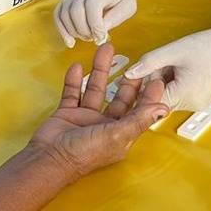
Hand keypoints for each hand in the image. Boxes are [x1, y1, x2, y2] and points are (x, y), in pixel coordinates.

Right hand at [28, 43, 168, 178]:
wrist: (48, 159)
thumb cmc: (82, 154)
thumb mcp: (116, 136)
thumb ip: (138, 120)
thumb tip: (162, 109)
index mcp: (120, 134)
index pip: (139, 111)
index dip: (148, 96)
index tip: (156, 78)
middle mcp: (105, 126)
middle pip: (120, 99)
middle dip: (127, 80)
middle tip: (134, 63)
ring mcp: (86, 119)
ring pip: (96, 90)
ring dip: (100, 70)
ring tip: (105, 51)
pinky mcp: (67, 114)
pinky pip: (72, 93)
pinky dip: (75, 80)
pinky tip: (78, 67)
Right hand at [53, 0, 136, 47]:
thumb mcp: (129, 4)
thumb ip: (117, 17)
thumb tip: (102, 29)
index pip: (93, 5)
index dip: (95, 24)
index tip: (101, 37)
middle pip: (76, 11)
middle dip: (84, 30)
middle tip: (94, 37)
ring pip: (64, 14)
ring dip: (74, 31)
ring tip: (86, 37)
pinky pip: (57, 14)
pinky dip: (61, 29)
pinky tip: (69, 40)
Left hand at [124, 16, 210, 112]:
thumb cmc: (207, 46)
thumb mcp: (172, 51)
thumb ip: (148, 63)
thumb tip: (129, 75)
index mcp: (184, 95)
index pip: (151, 99)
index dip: (144, 84)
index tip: (143, 71)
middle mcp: (191, 105)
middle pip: (159, 97)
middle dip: (156, 80)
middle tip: (166, 63)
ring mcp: (196, 105)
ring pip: (168, 95)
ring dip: (166, 80)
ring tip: (178, 65)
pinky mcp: (198, 100)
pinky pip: (178, 94)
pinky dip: (176, 82)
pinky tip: (184, 70)